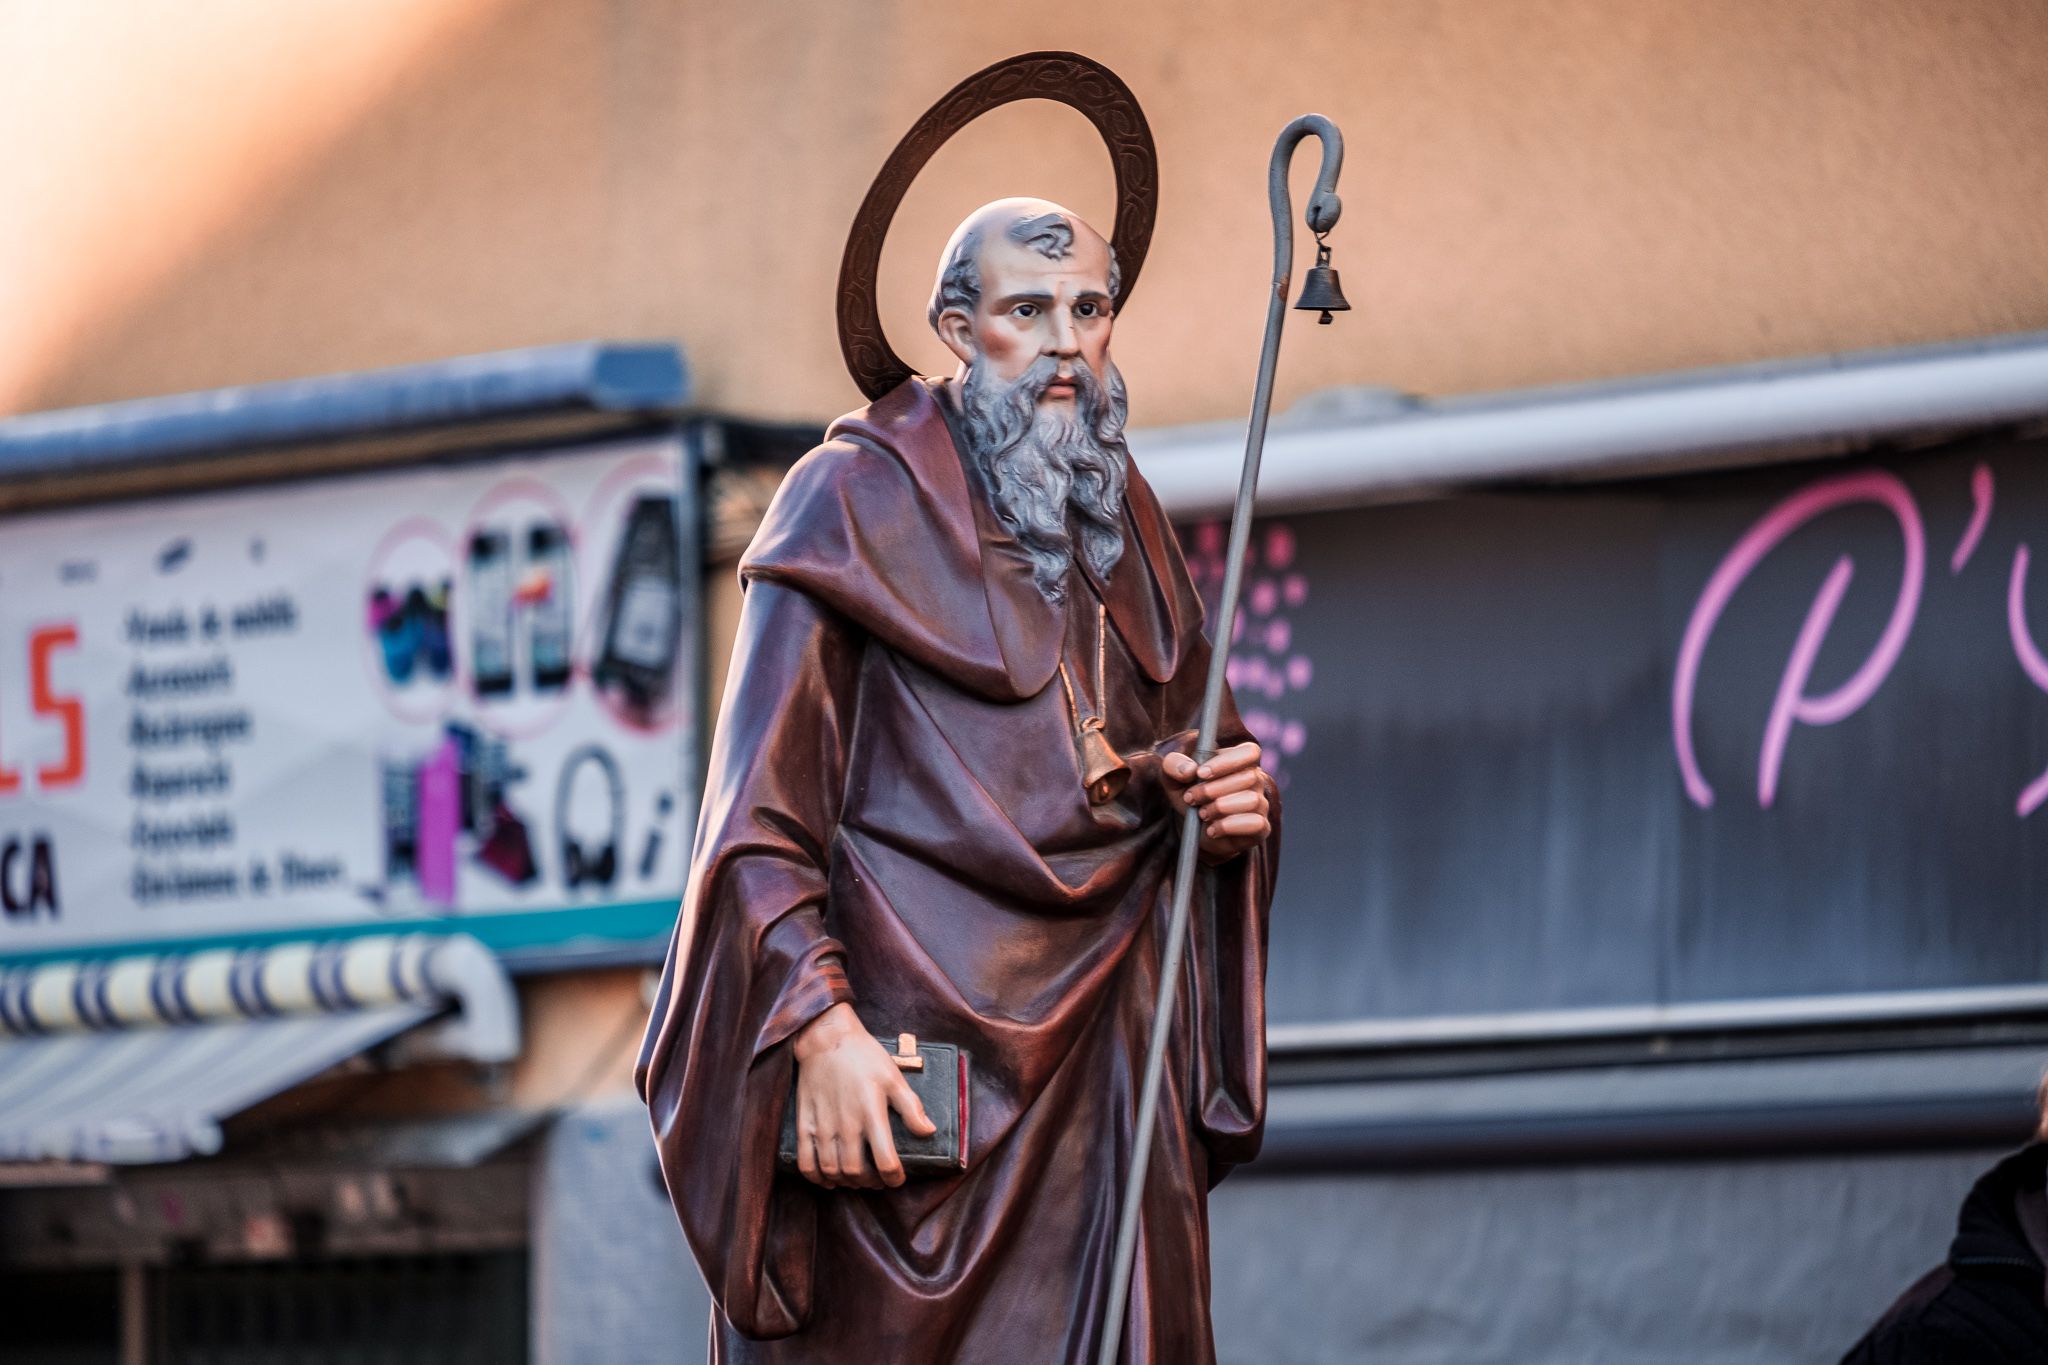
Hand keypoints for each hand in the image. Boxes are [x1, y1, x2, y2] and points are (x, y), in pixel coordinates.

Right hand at [789, 1003, 935, 1188]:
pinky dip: (816, 1178)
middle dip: (870, 1183)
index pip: (885, 1160)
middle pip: (857, 1172)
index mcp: (872, 1112)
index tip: (897, 1179)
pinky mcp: (804, 1124)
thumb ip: (911, 1107)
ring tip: (856, 1179)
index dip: (894, 1178)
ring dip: (846, 1182)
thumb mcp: (893, 1077)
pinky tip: (827, 1178)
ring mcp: (822, 1125)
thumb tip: (928, 1132)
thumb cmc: (864, 1056)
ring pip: (832, 1171)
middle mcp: (846, 1123)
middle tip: (877, 1180)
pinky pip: (806, 1162)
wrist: (825, 1038)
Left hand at [1163, 740, 1272, 863]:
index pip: (1250, 752)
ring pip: (1252, 800)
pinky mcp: (1261, 828)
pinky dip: (1229, 826)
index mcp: (1239, 760)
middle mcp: (1255, 780)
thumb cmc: (1189, 795)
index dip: (1227, 761)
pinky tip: (1211, 830)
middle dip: (1213, 789)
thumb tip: (1189, 770)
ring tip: (1202, 814)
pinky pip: (1257, 824)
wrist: (1194, 830)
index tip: (1200, 773)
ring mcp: (1261, 804)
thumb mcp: (1173, 778)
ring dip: (1220, 808)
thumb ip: (1174, 765)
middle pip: (1248, 777)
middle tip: (1191, 798)